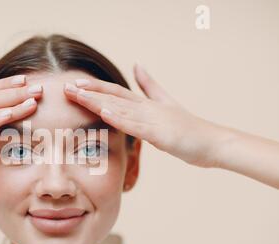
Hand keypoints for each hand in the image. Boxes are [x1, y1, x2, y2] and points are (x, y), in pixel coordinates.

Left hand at [63, 64, 221, 167]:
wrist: (212, 143)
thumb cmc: (188, 128)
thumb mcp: (166, 103)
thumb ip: (150, 85)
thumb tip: (138, 65)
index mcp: (146, 104)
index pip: (115, 93)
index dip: (95, 88)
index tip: (75, 85)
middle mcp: (147, 108)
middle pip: (113, 97)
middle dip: (88, 93)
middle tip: (66, 88)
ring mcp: (153, 119)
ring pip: (121, 108)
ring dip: (97, 102)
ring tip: (78, 95)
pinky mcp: (160, 134)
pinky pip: (136, 126)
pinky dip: (120, 118)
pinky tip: (104, 113)